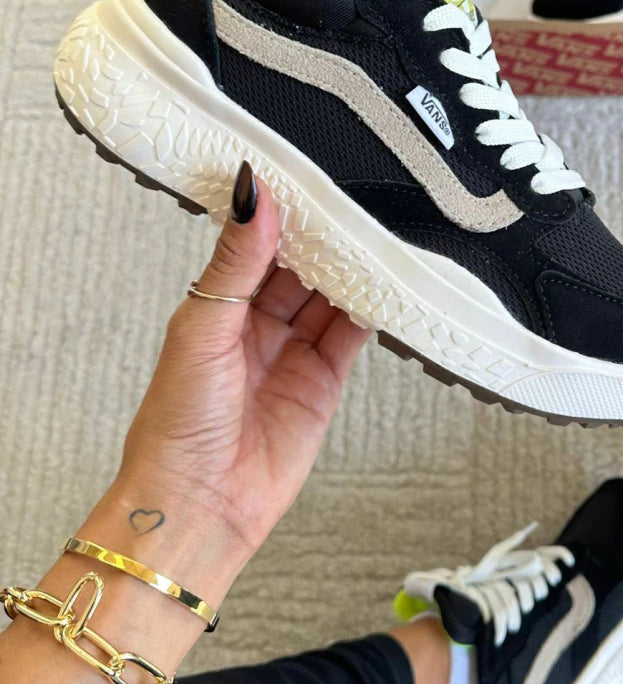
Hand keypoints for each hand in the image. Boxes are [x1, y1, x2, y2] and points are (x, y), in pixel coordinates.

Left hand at [87, 162, 368, 588]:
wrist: (202, 504)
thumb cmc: (177, 426)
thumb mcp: (202, 330)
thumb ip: (236, 263)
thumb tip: (252, 195)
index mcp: (216, 307)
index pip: (256, 246)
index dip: (280, 216)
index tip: (306, 180)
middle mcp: (255, 326)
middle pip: (299, 269)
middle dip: (323, 240)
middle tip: (353, 204)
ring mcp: (292, 353)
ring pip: (329, 297)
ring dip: (350, 271)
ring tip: (376, 237)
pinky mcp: (323, 382)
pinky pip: (352, 335)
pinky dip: (370, 311)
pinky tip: (384, 286)